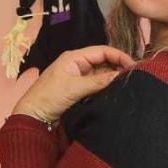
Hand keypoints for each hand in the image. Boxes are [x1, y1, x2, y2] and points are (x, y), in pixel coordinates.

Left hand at [13, 44, 135, 121]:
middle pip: (104, 61)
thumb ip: (99, 81)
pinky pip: (97, 84)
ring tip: (127, 84)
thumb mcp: (75, 88)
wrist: (33, 116)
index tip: (133, 65)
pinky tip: (115, 91)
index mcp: (74, 57)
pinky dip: (106, 87)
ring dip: (113, 78)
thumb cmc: (49, 98)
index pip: (102, 51)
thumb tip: (121, 76)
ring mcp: (78, 77)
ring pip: (101, 73)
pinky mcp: (79, 89)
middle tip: (134, 77)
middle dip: (118, 67)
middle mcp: (77, 64)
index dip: (119, 56)